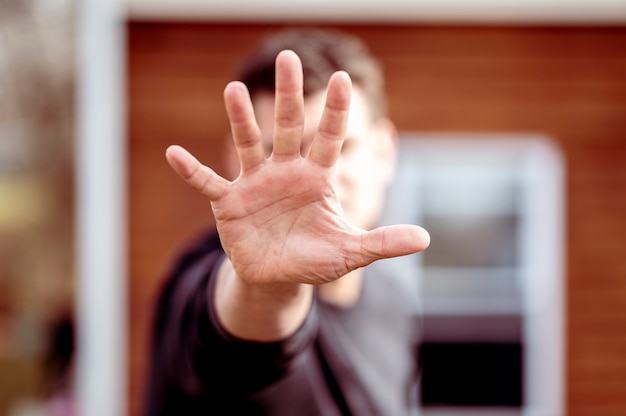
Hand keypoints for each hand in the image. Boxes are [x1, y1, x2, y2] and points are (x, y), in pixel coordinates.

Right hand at [166, 50, 428, 286]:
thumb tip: (425, 239)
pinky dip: (191, 171)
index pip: (329, 138)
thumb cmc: (314, 257)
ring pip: (248, 144)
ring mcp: (255, 184)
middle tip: (289, 58)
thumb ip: (382, 242)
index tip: (343, 80)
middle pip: (288, 128)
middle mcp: (285, 172)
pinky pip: (208, 183)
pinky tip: (172, 154)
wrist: (278, 276)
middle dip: (290, 95)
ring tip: (234, 89)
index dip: (335, 112)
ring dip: (241, 119)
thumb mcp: (350, 251)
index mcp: (316, 178)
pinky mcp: (229, 203)